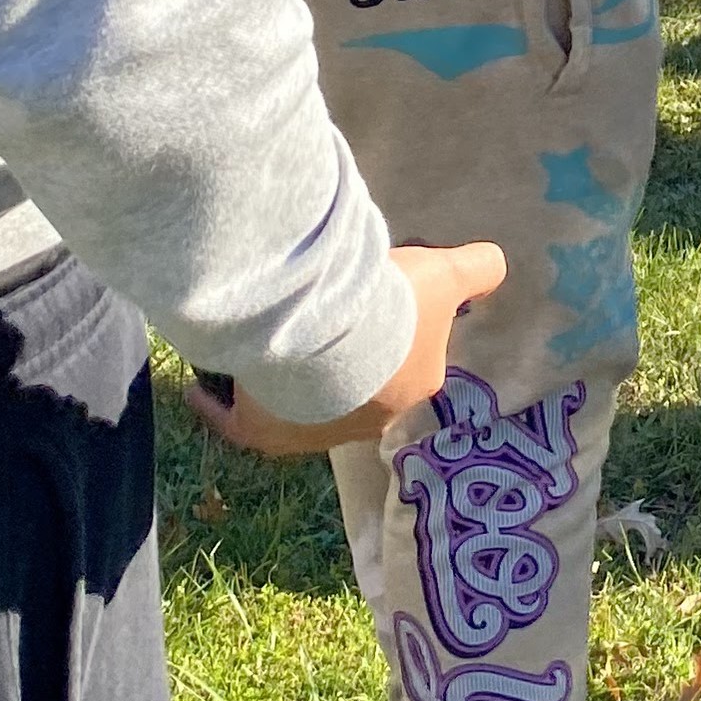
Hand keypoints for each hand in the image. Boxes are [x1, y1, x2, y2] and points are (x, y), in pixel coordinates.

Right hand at [186, 239, 506, 456]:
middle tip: (329, 313)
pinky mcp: (261, 431)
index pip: (411, 364)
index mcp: (413, 390)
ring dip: (290, 377)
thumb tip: (497, 267)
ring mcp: (310, 433)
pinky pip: (237, 422)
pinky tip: (203, 386)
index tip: (382, 303)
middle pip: (356, 384)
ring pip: (297, 404)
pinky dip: (220, 405)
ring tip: (276, 338)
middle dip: (348, 354)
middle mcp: (367, 422)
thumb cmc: (391, 306)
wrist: (327, 332)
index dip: (400, 331)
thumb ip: (481, 268)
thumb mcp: (448, 273)